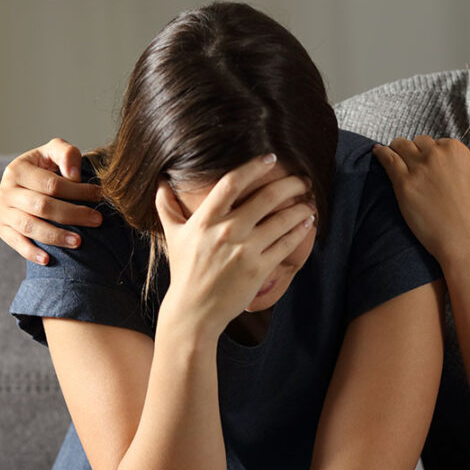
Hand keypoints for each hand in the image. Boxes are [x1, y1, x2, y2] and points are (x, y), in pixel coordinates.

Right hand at [0, 138, 103, 264]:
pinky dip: (31, 252)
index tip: (99, 196)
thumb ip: (66, 154)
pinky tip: (48, 260)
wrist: (26, 181)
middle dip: (73, 214)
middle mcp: (5, 191)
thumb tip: (74, 176)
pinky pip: (16, 243)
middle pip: (42, 206)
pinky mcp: (1, 228)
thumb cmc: (47, 166)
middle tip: (97, 220)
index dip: (77, 191)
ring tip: (79, 242)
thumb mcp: (55, 152)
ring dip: (56, 236)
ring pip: (30, 226)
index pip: (51, 184)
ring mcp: (1, 211)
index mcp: (17, 169)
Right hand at [154, 155, 316, 331]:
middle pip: (266, 197)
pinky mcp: (259, 269)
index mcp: (205, 220)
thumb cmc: (185, 271)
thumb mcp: (173, 236)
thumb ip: (167, 207)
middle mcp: (226, 231)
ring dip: (300, 207)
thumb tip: (160, 183)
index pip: (232, 182)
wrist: (194, 311)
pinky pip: (285, 244)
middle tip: (302, 180)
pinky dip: (300, 231)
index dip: (254, 167)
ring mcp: (244, 250)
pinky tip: (307, 223)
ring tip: (309, 202)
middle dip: (290, 184)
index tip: (270, 158)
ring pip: (281, 220)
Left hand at [372, 136, 469, 266]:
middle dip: (414, 150)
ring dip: (396, 149)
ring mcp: (419, 167)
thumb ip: (462, 169)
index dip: (431, 152)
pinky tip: (376, 152)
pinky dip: (380, 154)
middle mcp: (437, 153)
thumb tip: (452, 168)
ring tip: (390, 152)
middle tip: (409, 160)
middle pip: (418, 142)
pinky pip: (387, 159)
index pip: (437, 142)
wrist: (463, 240)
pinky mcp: (403, 182)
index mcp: (457, 150)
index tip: (426, 160)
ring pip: (400, 145)